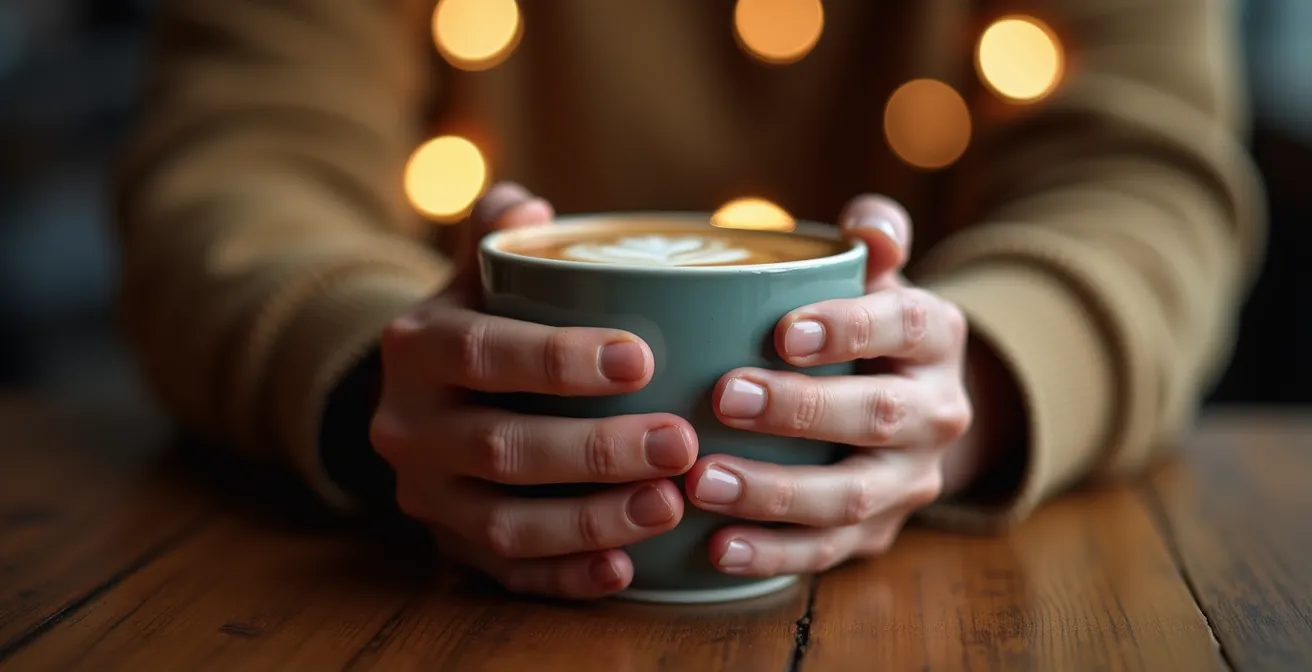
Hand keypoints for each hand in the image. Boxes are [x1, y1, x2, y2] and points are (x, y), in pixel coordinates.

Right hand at [369, 183, 696, 598]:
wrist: (416, 401)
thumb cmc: (476, 329)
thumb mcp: (474, 277)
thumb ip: (499, 235)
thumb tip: (530, 205)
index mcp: (416, 349)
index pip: (482, 353)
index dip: (557, 360)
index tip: (641, 359)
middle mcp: (408, 428)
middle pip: (502, 447)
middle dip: (596, 449)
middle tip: (681, 441)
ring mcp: (427, 498)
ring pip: (505, 523)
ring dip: (591, 520)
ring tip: (669, 504)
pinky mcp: (450, 547)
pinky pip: (507, 575)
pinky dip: (566, 578)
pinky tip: (625, 570)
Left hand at [685, 194, 983, 576]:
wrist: (911, 408)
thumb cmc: (866, 328)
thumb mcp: (876, 277)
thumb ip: (873, 240)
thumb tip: (866, 224)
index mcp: (935, 336)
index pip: (905, 326)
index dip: (848, 329)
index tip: (782, 331)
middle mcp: (937, 412)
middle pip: (879, 416)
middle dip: (801, 411)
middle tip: (724, 398)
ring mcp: (910, 481)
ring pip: (853, 496)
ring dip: (777, 493)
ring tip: (705, 482)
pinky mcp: (878, 533)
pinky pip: (829, 551)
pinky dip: (774, 554)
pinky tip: (717, 548)